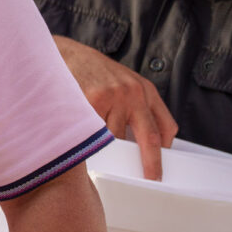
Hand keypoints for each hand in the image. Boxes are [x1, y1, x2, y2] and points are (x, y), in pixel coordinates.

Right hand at [54, 36, 177, 180]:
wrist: (65, 54)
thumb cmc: (92, 73)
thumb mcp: (122, 85)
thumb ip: (133, 109)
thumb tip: (135, 145)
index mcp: (145, 90)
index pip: (165, 126)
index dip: (165, 149)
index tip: (161, 167)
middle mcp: (134, 93)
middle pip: (149, 137)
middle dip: (151, 161)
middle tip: (151, 177)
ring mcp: (115, 96)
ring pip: (115, 139)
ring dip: (106, 147)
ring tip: (92, 144)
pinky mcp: (94, 100)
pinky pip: (95, 132)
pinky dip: (90, 140)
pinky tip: (82, 135)